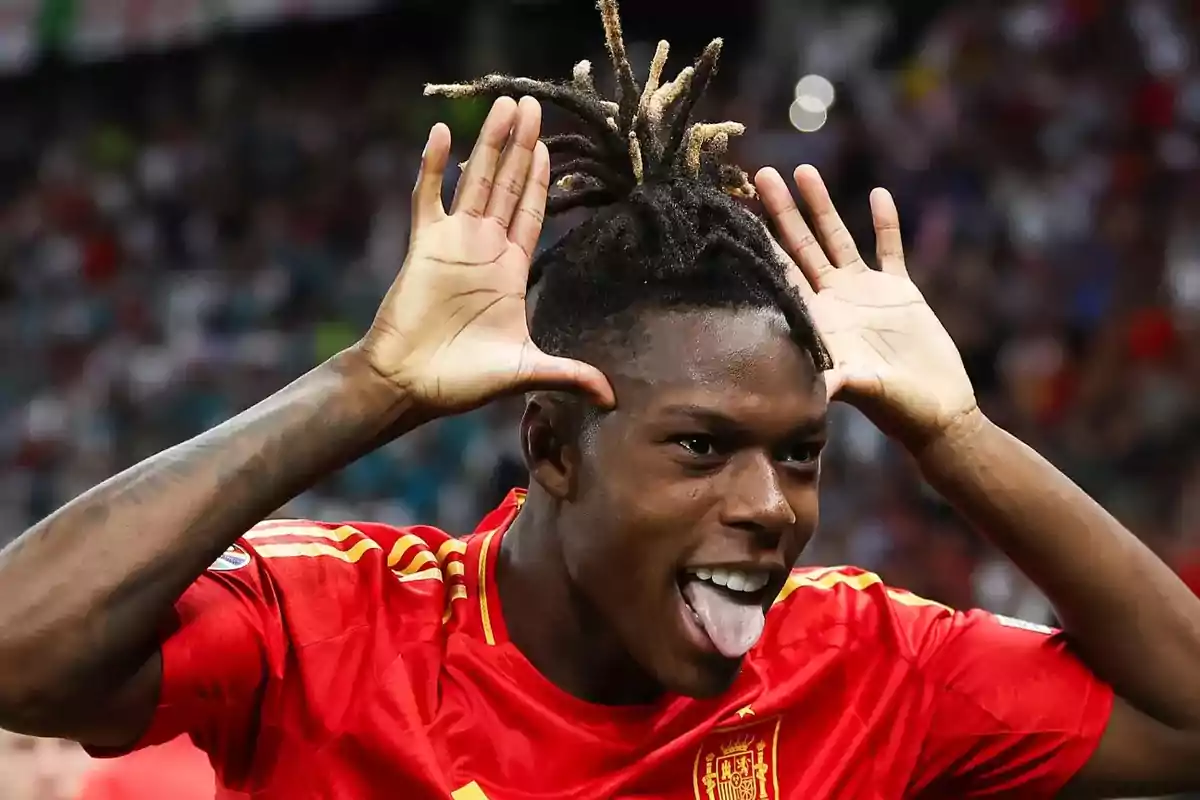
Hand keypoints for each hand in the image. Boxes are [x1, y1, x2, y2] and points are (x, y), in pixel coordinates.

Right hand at [358, 96, 613, 415]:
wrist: (410, 385)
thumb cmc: (463, 381)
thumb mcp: (526, 371)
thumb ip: (569, 375)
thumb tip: (613, 399)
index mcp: (510, 270)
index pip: (530, 213)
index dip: (540, 179)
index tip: (550, 145)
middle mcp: (484, 248)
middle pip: (507, 185)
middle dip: (521, 146)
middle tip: (533, 105)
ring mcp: (452, 242)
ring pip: (475, 180)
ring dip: (490, 144)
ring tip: (505, 105)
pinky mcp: (423, 245)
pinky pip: (428, 196)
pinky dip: (433, 166)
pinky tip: (440, 133)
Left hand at [755, 165, 976, 449]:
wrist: (935, 412)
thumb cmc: (892, 406)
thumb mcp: (855, 386)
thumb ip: (830, 377)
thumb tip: (802, 388)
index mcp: (817, 319)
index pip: (782, 272)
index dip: (762, 242)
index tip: (739, 211)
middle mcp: (834, 302)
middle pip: (801, 245)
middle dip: (782, 210)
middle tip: (761, 174)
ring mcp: (865, 294)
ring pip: (837, 239)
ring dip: (822, 206)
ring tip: (805, 170)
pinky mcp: (899, 291)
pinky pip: (890, 248)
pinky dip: (885, 223)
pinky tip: (877, 194)